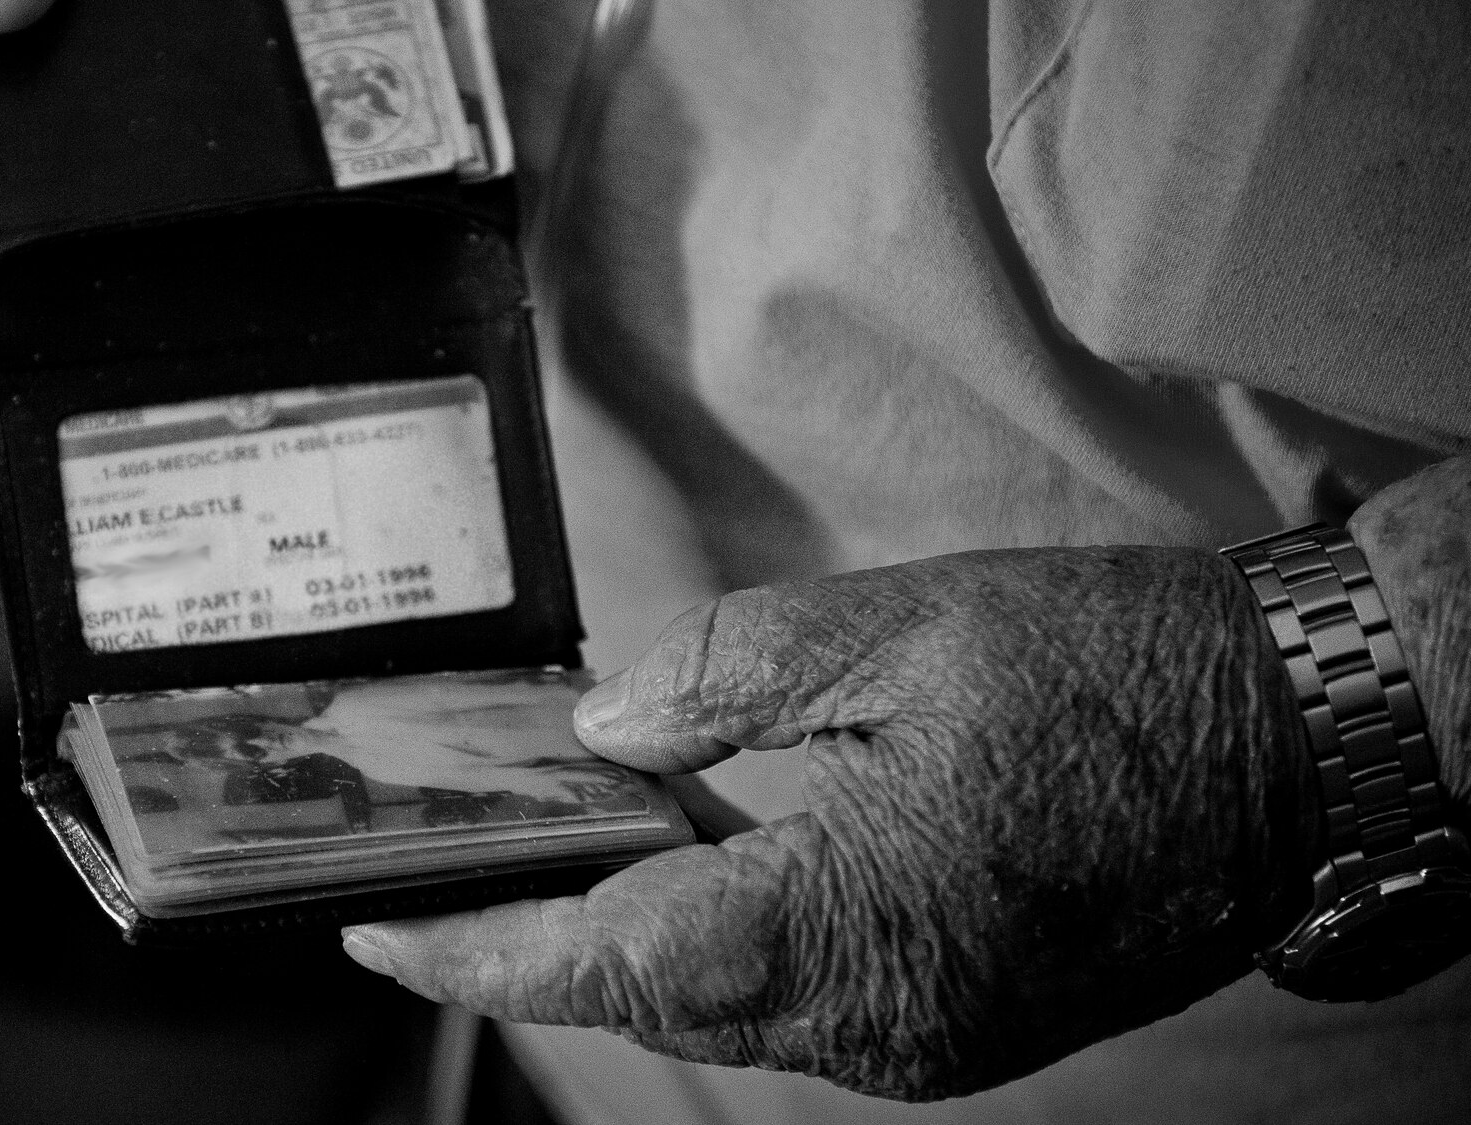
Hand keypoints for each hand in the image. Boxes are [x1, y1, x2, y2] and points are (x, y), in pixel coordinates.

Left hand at [341, 546, 1314, 1100]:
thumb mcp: (898, 628)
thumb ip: (724, 675)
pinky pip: (790, 1004)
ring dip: (624, 938)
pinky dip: (714, 940)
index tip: (384, 932)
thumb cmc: (1113, 673)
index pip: (611, 958)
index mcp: (853, 919)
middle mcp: (879, 1017)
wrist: (1289, 741)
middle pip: (649, 997)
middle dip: (536, 942)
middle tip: (449, 875)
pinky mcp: (953, 1025)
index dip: (480, 952)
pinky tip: (687, 858)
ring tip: (550, 856)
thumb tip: (605, 725)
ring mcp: (922, 1038)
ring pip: (716, 1008)